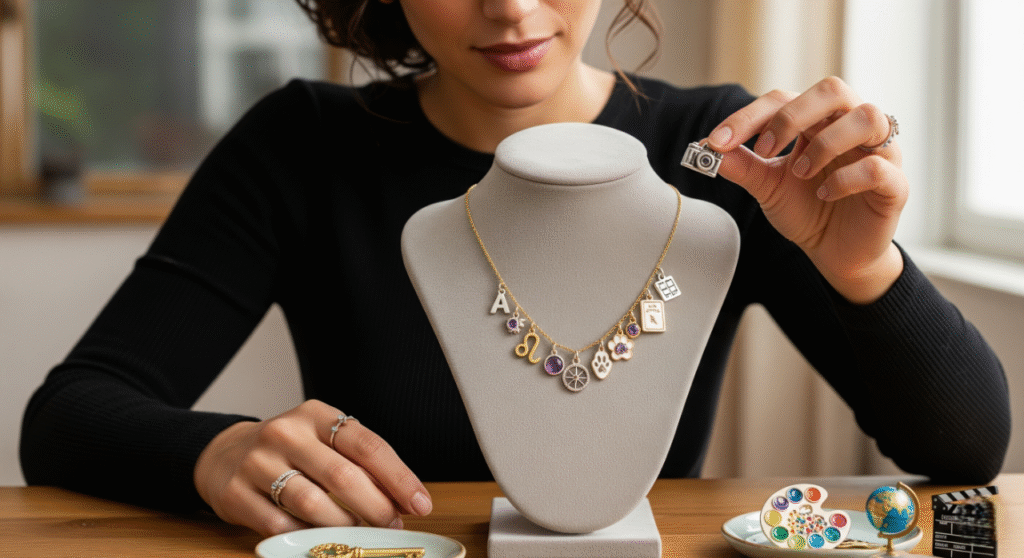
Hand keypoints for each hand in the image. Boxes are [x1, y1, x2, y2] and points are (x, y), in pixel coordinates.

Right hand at [194, 400, 431, 536]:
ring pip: (312, 502)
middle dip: (377, 507)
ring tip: (359, 534)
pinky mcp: (235, 493)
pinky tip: (317, 536)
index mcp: (316, 415)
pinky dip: (304, 535)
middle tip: (394, 527)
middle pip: (343, 476)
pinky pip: (279, 523)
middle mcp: (286, 433)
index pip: (367, 445)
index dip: (398, 478)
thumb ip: (359, 462)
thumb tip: (402, 499)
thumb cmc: (290, 450)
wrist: (224, 454)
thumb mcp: (324, 441)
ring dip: (344, 525)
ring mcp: (257, 462)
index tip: (420, 503)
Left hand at [707, 76, 907, 303]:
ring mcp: (878, 152)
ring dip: (826, 143)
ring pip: (868, 117)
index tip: (716, 142)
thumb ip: (743, 167)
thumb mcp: (768, 188)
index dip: (749, 117)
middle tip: (764, 150)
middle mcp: (850, 127)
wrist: (835, 253)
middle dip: (793, 115)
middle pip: (833, 89)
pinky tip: (825, 194)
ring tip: (800, 174)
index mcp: (817, 122)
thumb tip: (708, 149)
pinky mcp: (894, 184)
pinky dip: (848, 178)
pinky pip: (879, 167)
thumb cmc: (807, 211)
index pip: (784, 99)